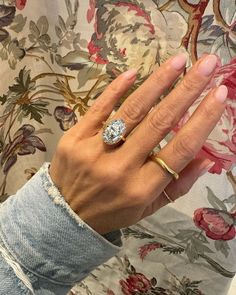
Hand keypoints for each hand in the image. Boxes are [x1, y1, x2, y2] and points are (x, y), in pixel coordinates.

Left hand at [50, 53, 226, 233]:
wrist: (66, 213)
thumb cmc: (112, 210)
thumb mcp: (148, 208)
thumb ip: (178, 185)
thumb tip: (206, 158)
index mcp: (142, 188)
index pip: (180, 149)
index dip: (202, 120)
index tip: (220, 93)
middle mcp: (120, 168)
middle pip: (159, 123)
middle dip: (187, 90)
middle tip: (207, 64)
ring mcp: (93, 150)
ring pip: (131, 111)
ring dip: (157, 83)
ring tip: (178, 61)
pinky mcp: (74, 138)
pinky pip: (99, 108)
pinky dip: (116, 89)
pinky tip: (134, 72)